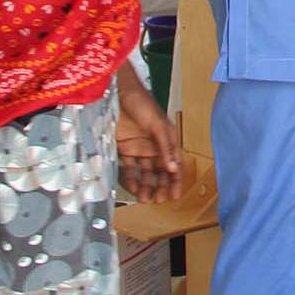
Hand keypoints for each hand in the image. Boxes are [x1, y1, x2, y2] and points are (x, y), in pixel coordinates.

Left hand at [116, 71, 183, 203]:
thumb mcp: (157, 125)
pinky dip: (130, 178)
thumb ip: (164, 147)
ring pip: (145, 173)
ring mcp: (139, 149)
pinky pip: (129, 168)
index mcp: (167, 140)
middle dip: (161, 187)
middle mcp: (155, 147)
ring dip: (146, 186)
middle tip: (158, 200)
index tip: (175, 195)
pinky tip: (131, 188)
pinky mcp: (124, 149)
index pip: (175, 164)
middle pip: (160, 172)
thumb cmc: (142, 104)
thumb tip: (173, 168)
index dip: (176, 180)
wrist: (118, 94)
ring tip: (144, 198)